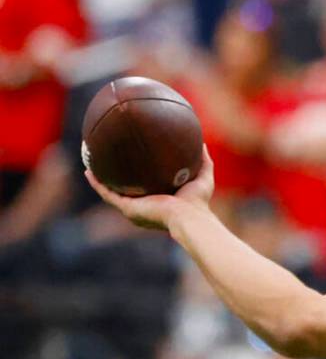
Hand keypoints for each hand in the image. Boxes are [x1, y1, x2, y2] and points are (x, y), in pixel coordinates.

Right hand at [84, 146, 215, 230]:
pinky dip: (97, 184)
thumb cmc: (198, 201)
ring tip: (92, 164)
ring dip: (101, 180)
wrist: (188, 215)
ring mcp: (134, 208)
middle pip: (127, 190)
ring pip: (112, 192)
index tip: (135, 161)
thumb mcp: (203, 176)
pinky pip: (107, 194)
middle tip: (110, 160)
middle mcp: (145, 205)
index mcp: (160, 200)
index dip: (140, 174)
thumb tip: (202, 143)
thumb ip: (203, 160)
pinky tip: (89, 171)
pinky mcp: (128, 208)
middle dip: (118, 177)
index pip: (147, 186)